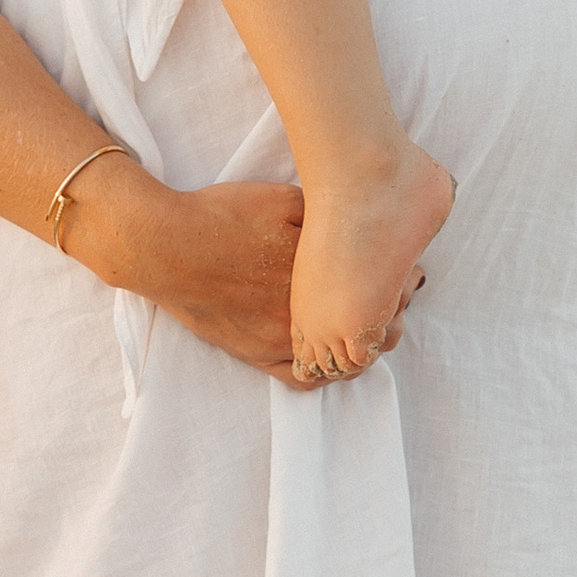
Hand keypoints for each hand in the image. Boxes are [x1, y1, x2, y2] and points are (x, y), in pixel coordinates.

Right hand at [72, 170, 408, 387]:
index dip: (404, 282)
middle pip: (369, 329)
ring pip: (342, 359)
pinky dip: (322, 371)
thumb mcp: (283, 198)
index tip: (411, 273)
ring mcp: (281, 339)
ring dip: (362, 346)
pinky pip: (300, 377)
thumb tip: (363, 227)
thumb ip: (325, 215)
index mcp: (320, 274)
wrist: (165, 244)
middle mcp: (307, 314)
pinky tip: (332, 358)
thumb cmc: (222, 215)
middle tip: (396, 301)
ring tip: (368, 330)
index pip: (383, 290)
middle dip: (388, 314)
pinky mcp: (255, 354)